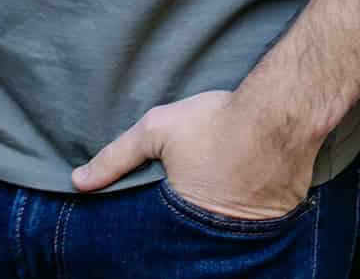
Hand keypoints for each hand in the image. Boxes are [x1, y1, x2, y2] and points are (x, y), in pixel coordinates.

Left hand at [70, 89, 316, 219]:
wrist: (281, 115)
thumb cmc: (217, 122)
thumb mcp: (157, 130)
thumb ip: (116, 156)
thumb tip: (78, 181)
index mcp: (182, 220)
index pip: (155, 242)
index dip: (147, 236)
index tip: (141, 229)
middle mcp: (215, 235)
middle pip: (188, 244)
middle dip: (178, 236)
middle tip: (173, 220)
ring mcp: (247, 233)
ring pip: (219, 239)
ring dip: (210, 230)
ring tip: (203, 208)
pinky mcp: (273, 222)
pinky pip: (250, 230)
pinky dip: (240, 221)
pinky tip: (235, 203)